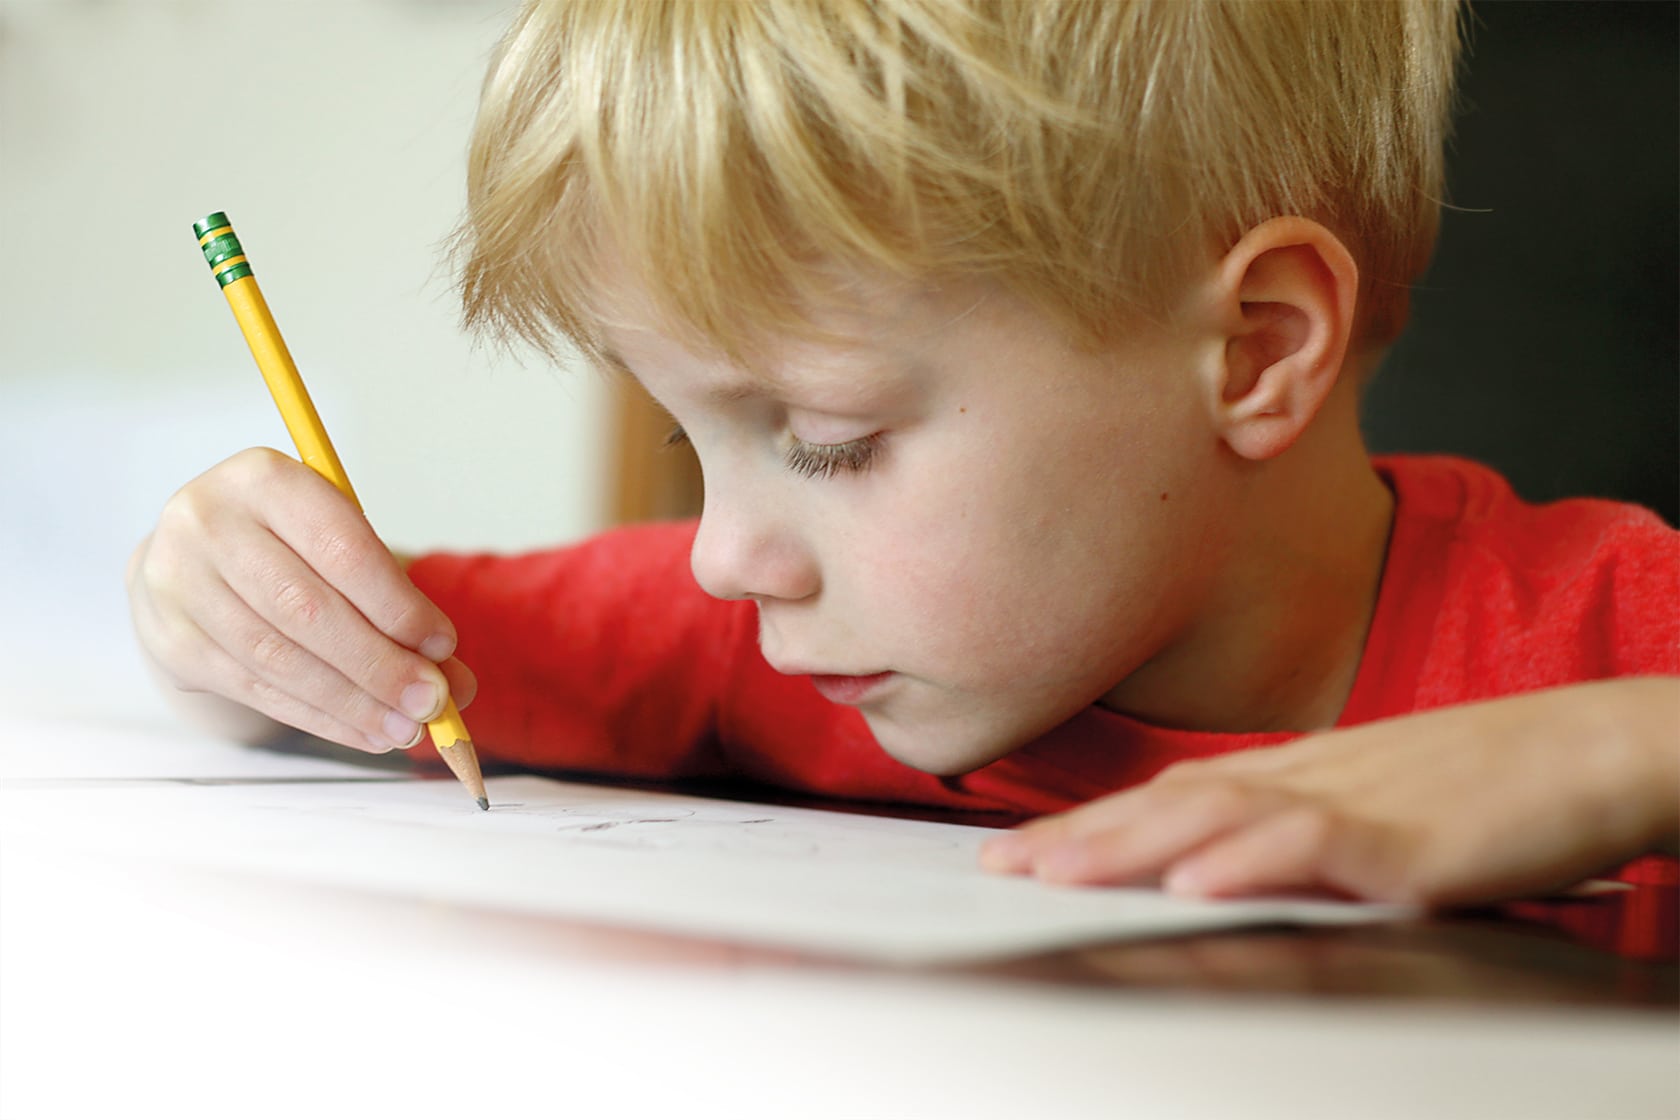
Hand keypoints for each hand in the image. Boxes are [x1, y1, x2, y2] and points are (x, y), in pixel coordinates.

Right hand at [127, 448, 475, 752]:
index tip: (443, 646)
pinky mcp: (171, 639)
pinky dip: (321, 718)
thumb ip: (398, 604)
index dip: (396, 604)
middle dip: (379, 665)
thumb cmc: (288, 547)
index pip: (341, 549)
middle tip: (433, 702)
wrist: (188, 560)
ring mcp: (179, 583)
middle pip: (306, 609)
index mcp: (264, 480)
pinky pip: (256, 689)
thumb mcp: (341, 547)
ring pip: (278, 658)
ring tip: (406, 728)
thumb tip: (458, 684)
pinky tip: (366, 732)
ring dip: (353, 703)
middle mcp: (209, 524)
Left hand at [980, 678, 1678, 906]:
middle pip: (1174, 805)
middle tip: (1002, 863)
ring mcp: (1357, 802)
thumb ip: (1299, 826)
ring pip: (1223, 817)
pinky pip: (1319, 846)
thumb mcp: (1375, 801)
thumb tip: (1223, 858)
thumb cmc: (1496, 781)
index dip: (1093, 824)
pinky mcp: (1411, 840)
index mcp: (1298, 772)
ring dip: (1133, 846)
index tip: (1022, 847)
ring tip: (1059, 869)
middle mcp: (1309, 777)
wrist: (1600, 746)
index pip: (1173, 797)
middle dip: (1083, 837)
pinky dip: (1252, 859)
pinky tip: (1196, 881)